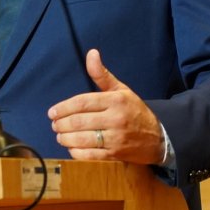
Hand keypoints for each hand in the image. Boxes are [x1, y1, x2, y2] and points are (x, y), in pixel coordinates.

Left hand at [48, 49, 165, 164]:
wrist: (157, 138)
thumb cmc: (134, 111)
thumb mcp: (121, 90)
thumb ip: (102, 75)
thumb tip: (91, 53)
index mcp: (115, 100)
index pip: (82, 102)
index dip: (64, 107)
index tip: (52, 112)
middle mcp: (115, 118)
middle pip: (79, 121)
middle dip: (61, 124)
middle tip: (54, 125)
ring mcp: (115, 138)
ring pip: (82, 139)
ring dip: (66, 138)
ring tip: (60, 136)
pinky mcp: (115, 155)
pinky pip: (89, 155)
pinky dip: (76, 152)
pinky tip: (72, 148)